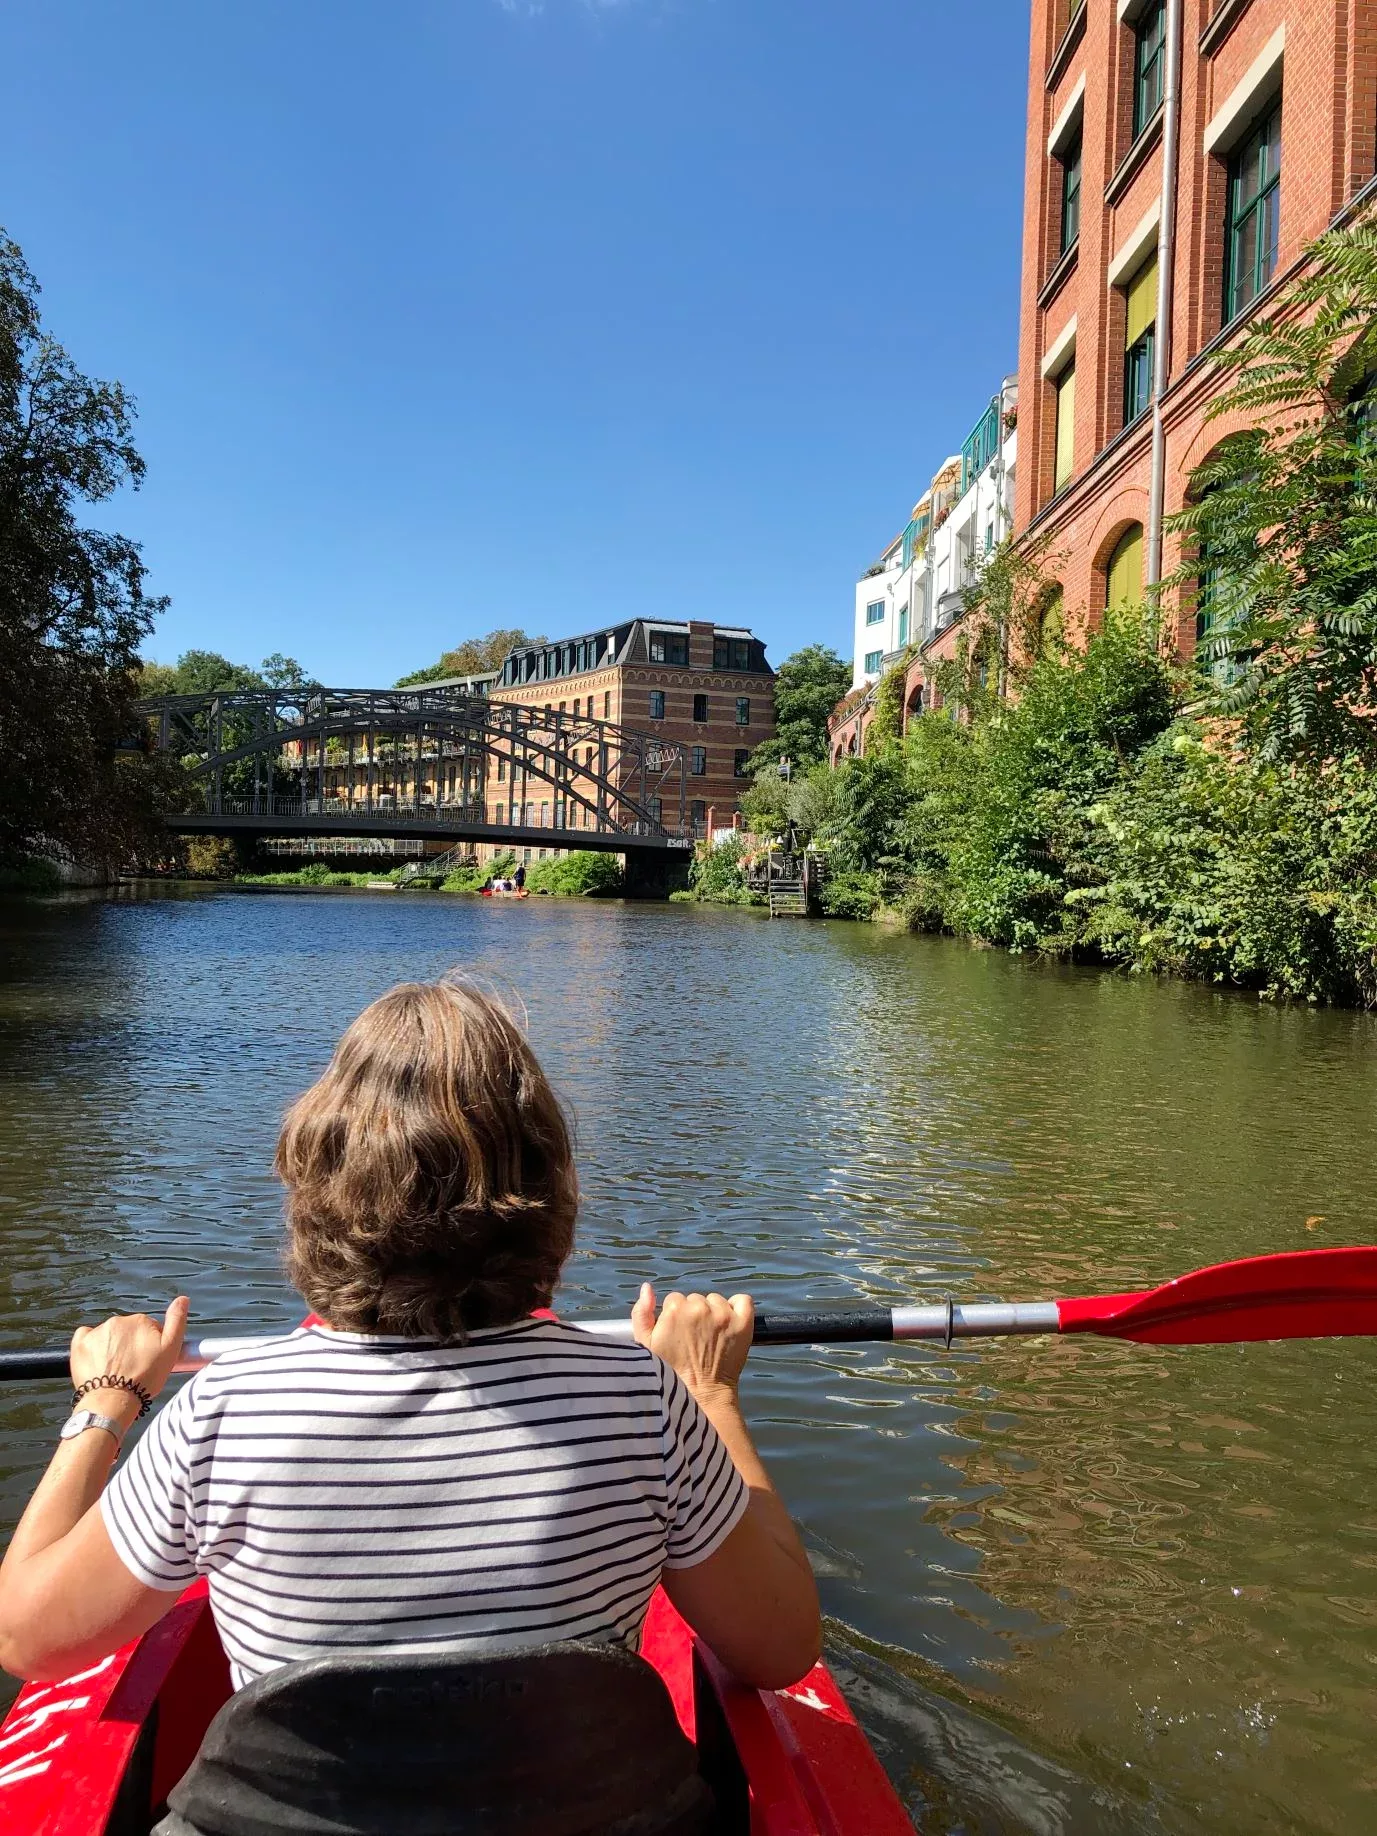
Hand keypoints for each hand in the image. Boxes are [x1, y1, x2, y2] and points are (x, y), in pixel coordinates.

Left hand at [68, 1298, 189, 1417]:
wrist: (112, 1402)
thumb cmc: (145, 1378)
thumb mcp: (170, 1351)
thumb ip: (177, 1321)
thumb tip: (182, 1299)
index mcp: (140, 1321)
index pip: (148, 1328)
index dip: (150, 1345)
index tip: (149, 1360)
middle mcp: (117, 1321)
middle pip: (127, 1331)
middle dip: (131, 1345)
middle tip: (133, 1367)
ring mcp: (96, 1332)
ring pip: (108, 1335)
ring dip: (112, 1347)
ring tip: (115, 1370)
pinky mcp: (78, 1344)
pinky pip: (85, 1336)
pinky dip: (91, 1344)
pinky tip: (96, 1359)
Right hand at [630, 1284, 753, 1402]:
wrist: (701, 1396)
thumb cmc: (670, 1373)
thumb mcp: (645, 1344)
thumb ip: (641, 1313)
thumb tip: (647, 1287)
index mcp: (675, 1309)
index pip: (675, 1300)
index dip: (675, 1317)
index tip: (678, 1335)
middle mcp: (700, 1308)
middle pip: (696, 1300)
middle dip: (694, 1315)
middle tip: (693, 1339)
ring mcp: (723, 1315)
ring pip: (716, 1301)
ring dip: (714, 1313)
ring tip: (710, 1337)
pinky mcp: (743, 1323)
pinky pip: (743, 1301)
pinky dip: (737, 1306)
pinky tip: (730, 1322)